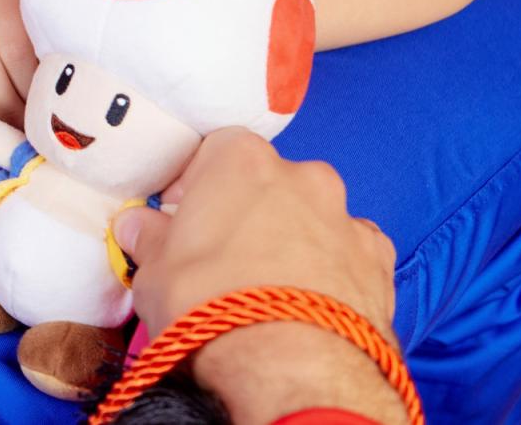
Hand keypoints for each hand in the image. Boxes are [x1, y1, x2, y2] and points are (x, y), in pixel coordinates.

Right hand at [112, 130, 404, 424]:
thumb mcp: (154, 272)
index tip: (181, 215)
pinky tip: (312, 303)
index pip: (214, 150)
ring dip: (294, 239)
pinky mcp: (381, 263)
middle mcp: (302, 176)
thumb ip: (148, 239)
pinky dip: (334, 270)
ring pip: (313, 217)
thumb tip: (138, 225)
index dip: (196, 184)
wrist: (293, 370)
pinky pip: (350, 254)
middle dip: (249, 210)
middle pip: (269, 182)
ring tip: (271, 288)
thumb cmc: (211, 306)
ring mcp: (347, 218)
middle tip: (224, 256)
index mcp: (242, 160)